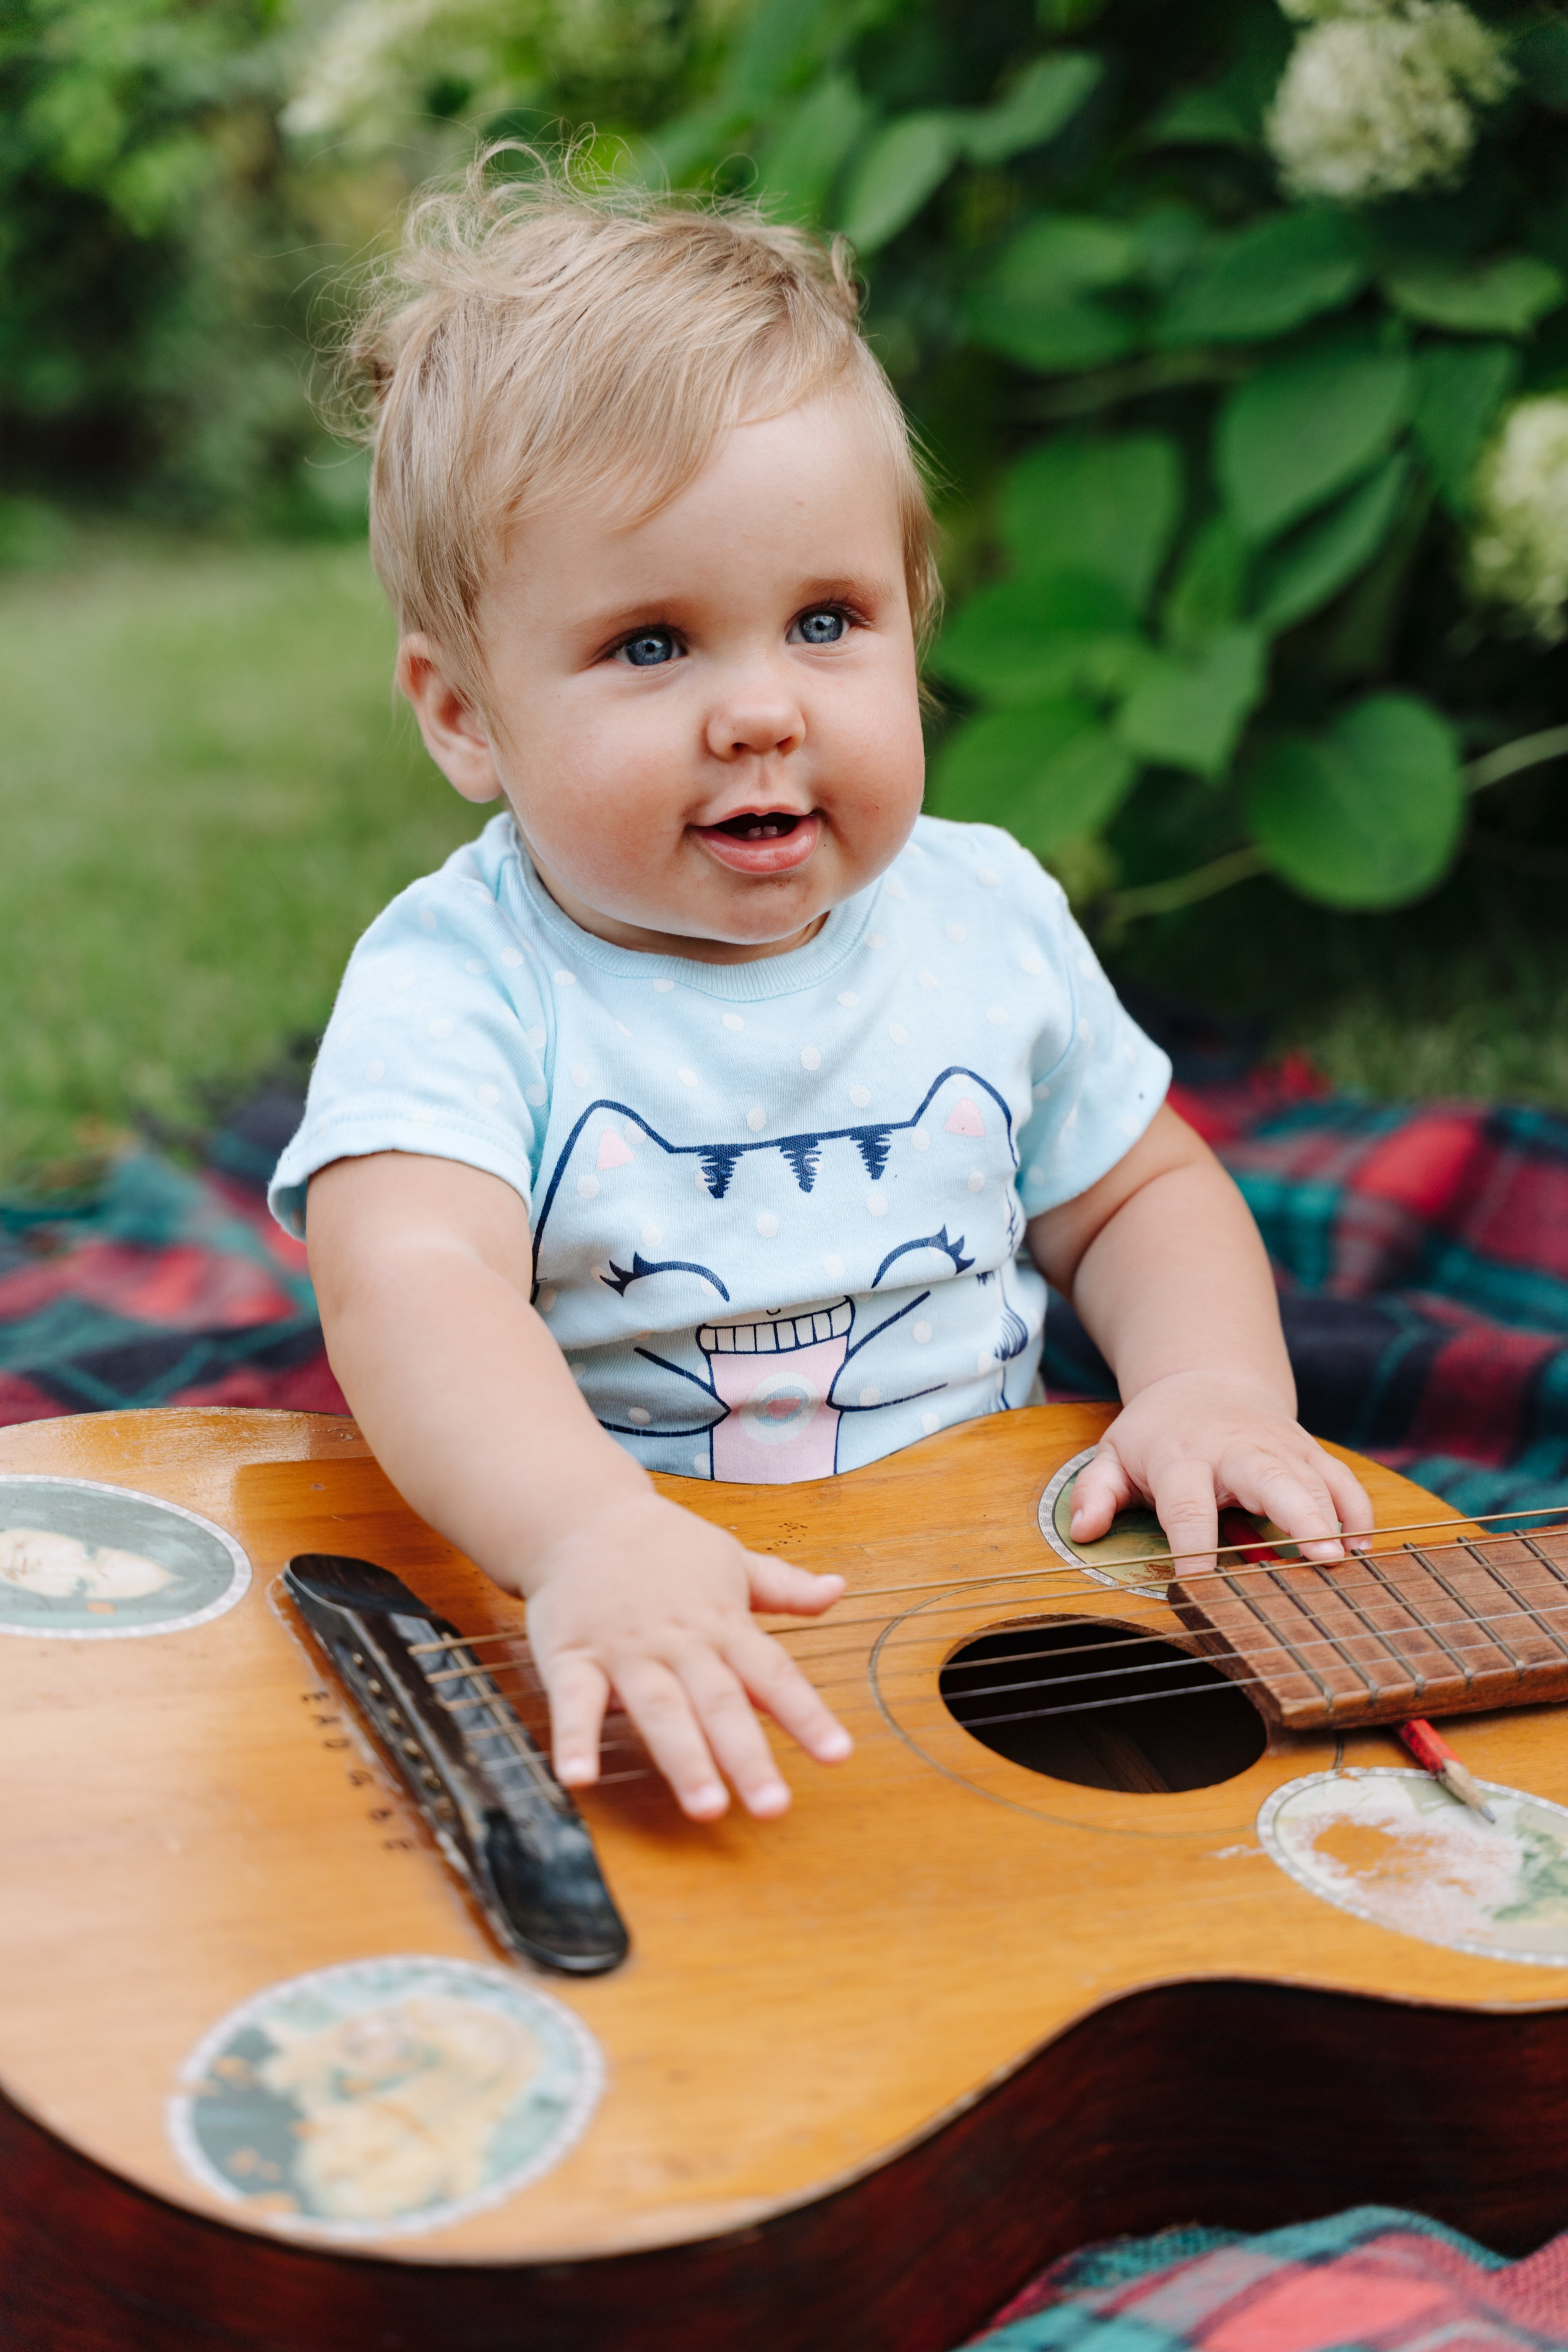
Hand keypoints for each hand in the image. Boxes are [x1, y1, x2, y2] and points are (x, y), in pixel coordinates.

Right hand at [522, 1492, 851, 1821]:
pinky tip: (579, 1778)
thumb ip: (784, 1587)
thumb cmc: (663, 1544)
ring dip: (684, 1760)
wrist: (581, 1514)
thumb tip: (837, 1588)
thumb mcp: (732, 1559)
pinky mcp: (573, 1656)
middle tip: (773, 1806)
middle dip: (747, 1757)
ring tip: (706, 1806)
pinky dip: (575, 1739)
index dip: (807, 1715)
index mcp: (723, 1624)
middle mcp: (681, 1643)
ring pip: (660, 1710)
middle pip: (720, 1704)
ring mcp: (627, 1651)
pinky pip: (575, 1702)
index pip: (774, 1674)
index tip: (838, 1754)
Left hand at [1067, 1372, 1372, 1573]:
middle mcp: (1236, 1448)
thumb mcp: (1114, 1454)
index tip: (1200, 1585)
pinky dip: (1356, 1509)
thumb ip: (1095, 1492)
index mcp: (1181, 1456)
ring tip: (1347, 1562)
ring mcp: (1278, 1447)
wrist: (1205, 1379)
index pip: (1187, 1505)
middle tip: (1320, 1557)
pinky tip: (1363, 1545)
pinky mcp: (1308, 1450)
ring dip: (1334, 1519)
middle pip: (1269, 1479)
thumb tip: (1083, 1532)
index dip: (1192, 1546)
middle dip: (1297, 1516)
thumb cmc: (1157, 1433)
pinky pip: (1340, 1478)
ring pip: (1313, 1479)